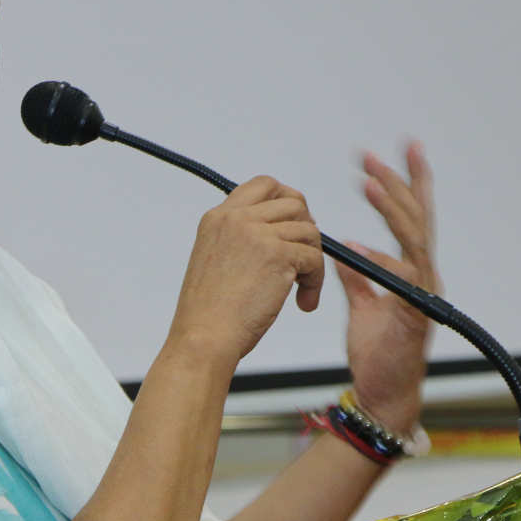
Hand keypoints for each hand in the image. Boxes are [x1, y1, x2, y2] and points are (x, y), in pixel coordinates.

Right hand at [167, 175, 324, 363]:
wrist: (204, 336)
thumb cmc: (210, 312)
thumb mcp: (216, 260)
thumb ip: (241, 239)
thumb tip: (280, 233)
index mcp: (218, 217)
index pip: (262, 185)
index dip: (286, 199)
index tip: (293, 223)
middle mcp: (236, 218)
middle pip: (293, 201)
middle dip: (306, 227)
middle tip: (305, 254)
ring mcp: (256, 233)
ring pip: (308, 231)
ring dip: (312, 260)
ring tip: (302, 288)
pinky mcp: (277, 254)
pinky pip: (313, 258)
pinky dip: (315, 281)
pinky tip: (303, 301)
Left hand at [339, 143, 436, 436]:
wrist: (382, 395)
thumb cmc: (377, 354)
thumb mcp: (362, 306)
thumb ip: (356, 276)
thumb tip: (341, 251)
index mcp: (411, 270)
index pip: (411, 216)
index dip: (405, 183)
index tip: (393, 152)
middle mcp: (422, 275)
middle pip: (416, 217)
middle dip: (397, 182)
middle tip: (374, 155)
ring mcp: (421, 293)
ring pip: (413, 239)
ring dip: (391, 210)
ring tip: (368, 183)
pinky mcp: (413, 314)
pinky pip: (400, 279)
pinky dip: (379, 260)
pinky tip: (355, 247)